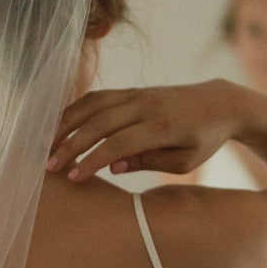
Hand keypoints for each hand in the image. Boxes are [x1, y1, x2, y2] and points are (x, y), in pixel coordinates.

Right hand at [48, 81, 241, 179]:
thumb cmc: (204, 139)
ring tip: (46, 144)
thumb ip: (150, 162)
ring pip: (93, 105)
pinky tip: (60, 125)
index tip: (73, 178)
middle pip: (99, 123)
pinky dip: (76, 109)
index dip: (92, 160)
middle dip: (71, 144)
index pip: (119, 143)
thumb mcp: (186, 161)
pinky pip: (99, 97)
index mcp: (163, 126)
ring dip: (66, 123)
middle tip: (49, 166)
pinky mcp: (133, 90)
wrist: (220, 103)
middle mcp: (147, 105)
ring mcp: (138, 94)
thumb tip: (114, 166)